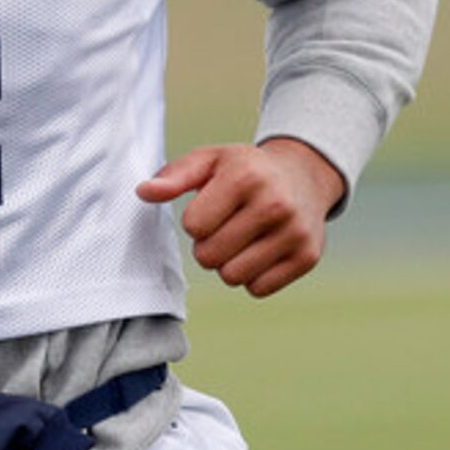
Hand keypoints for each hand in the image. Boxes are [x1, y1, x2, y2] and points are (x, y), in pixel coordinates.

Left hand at [138, 138, 347, 298]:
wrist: (304, 177)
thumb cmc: (246, 170)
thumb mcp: (211, 161)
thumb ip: (174, 176)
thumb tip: (143, 192)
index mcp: (246, 176)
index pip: (193, 226)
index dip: (196, 220)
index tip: (212, 207)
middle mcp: (275, 204)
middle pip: (209, 257)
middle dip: (208, 246)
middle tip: (225, 227)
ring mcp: (294, 233)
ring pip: (233, 277)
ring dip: (229, 264)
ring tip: (242, 239)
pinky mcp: (307, 257)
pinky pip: (258, 289)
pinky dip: (253, 276)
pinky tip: (261, 251)